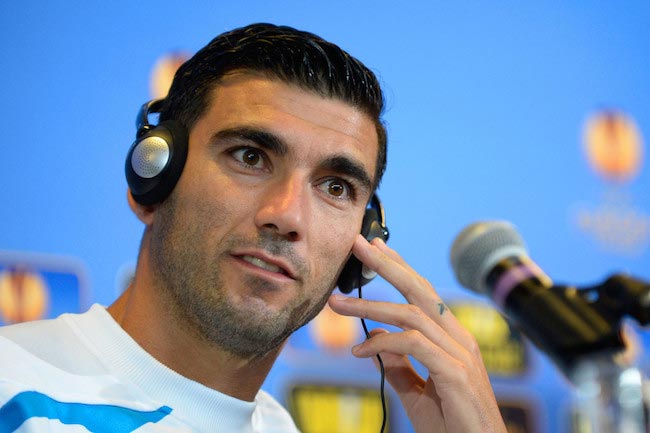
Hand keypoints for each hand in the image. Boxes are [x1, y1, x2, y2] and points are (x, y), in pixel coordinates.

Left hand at [328, 235, 506, 432]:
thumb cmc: (453, 426)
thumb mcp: (418, 393)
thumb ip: (400, 366)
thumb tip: (376, 340)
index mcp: (452, 338)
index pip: (423, 293)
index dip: (400, 267)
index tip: (377, 248)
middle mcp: (459, 338)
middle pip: (419, 290)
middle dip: (387, 264)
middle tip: (358, 243)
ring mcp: (460, 353)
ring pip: (410, 314)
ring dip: (370, 306)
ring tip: (337, 304)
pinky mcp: (455, 372)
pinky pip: (412, 345)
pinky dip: (383, 343)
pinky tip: (359, 351)